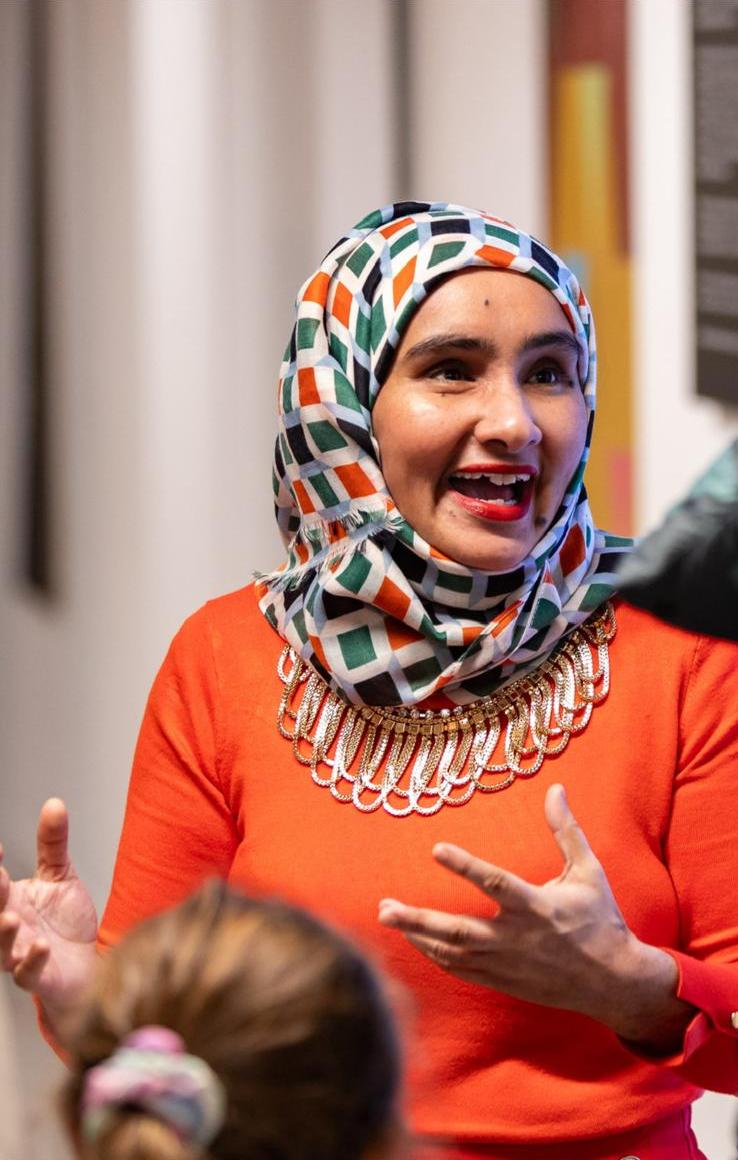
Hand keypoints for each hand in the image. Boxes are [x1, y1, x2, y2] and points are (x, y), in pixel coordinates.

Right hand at [0, 799, 97, 1020]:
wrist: (89, 962)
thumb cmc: (66, 924)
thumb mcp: (60, 876)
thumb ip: (52, 844)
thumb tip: (54, 805)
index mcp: (11, 900)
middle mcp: (11, 927)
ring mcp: (21, 955)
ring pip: (2, 948)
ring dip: (2, 934)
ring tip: (9, 918)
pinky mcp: (39, 978)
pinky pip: (29, 974)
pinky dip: (31, 962)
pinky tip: (40, 947)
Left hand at [378, 784, 692, 1048]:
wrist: (615, 982)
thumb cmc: (601, 920)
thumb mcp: (589, 871)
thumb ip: (566, 830)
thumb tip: (555, 789)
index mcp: (538, 907)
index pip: (495, 883)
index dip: (465, 866)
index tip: (435, 849)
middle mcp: (517, 938)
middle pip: (459, 930)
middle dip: (419, 919)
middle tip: (385, 907)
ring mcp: (507, 964)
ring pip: (452, 952)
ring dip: (417, 935)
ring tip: (388, 916)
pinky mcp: (503, 982)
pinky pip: (461, 970)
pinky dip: (435, 955)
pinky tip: (415, 939)